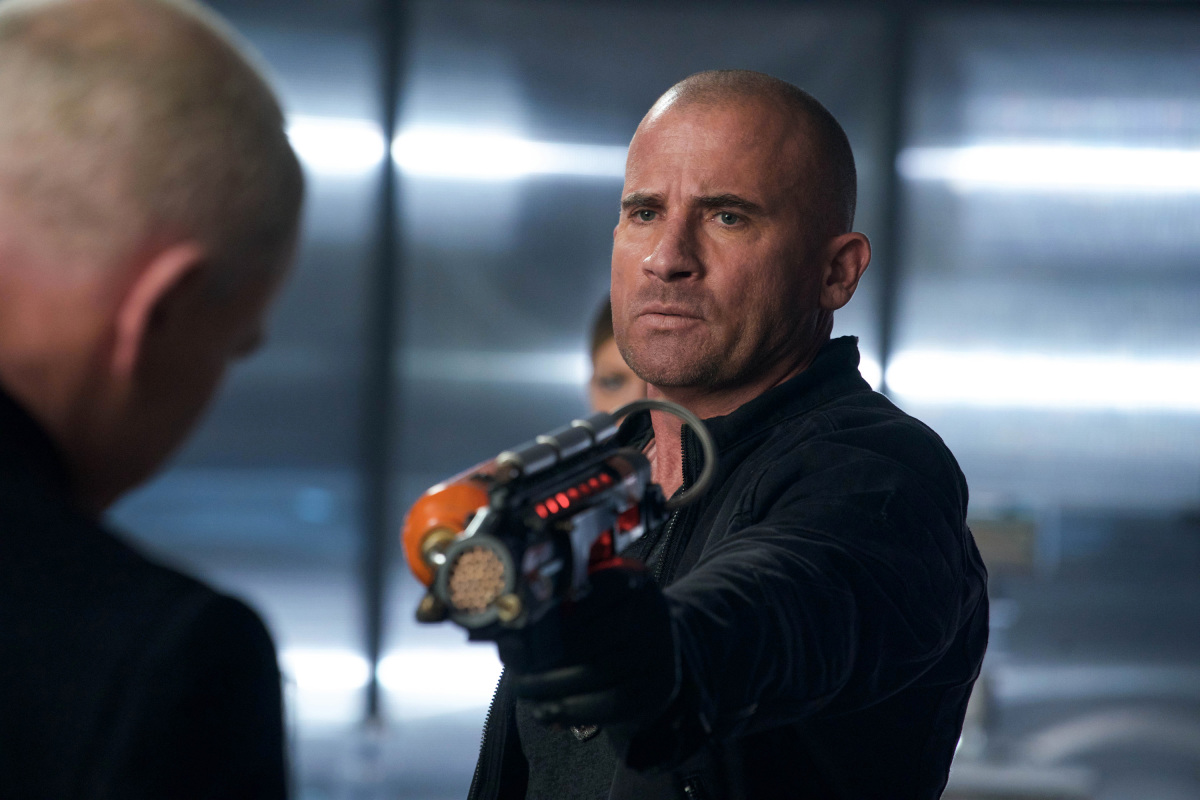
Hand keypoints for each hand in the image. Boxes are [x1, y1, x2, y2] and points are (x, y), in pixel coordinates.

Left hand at [506, 566, 678, 728]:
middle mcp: (650, 612)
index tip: (513, 637)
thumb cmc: (607, 624)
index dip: (542, 621)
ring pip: (594, 673)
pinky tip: (548, 710)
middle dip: (541, 659)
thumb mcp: (588, 605)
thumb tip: (509, 639)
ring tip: (524, 690)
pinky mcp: (656, 686)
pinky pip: (609, 703)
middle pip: (585, 639)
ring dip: (551, 687)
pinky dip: (573, 709)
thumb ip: (550, 614)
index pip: (579, 598)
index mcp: (628, 580)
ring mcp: (657, 651)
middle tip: (513, 669)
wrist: (655, 653)